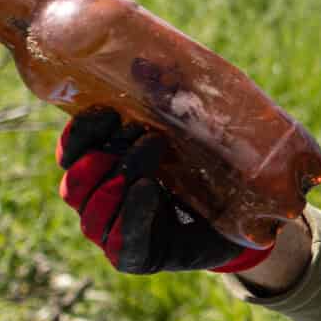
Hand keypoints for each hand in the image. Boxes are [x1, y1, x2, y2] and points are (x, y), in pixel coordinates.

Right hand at [56, 106, 272, 274]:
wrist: (247, 217)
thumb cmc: (214, 166)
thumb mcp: (195, 130)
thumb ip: (170, 99)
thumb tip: (147, 62)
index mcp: (107, 168)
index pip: (72, 153)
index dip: (80, 135)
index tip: (108, 113)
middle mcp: (103, 202)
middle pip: (74, 186)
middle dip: (98, 159)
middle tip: (140, 136)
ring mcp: (117, 234)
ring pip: (91, 216)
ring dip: (116, 185)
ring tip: (150, 163)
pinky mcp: (139, 258)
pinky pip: (122, 244)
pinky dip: (131, 216)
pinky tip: (145, 191)